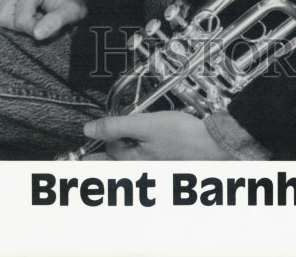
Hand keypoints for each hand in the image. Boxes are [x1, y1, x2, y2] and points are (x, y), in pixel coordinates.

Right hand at [0, 0, 86, 39]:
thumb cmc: (67, 5)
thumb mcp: (71, 13)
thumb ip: (56, 21)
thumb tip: (37, 34)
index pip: (21, 21)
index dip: (34, 30)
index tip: (47, 26)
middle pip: (2, 19)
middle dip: (20, 28)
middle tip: (37, 22)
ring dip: (13, 26)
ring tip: (30, 20)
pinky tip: (11, 20)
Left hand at [82, 112, 230, 159]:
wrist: (214, 143)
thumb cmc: (183, 136)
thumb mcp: (144, 125)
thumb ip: (115, 126)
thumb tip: (89, 129)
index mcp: (133, 162)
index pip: (106, 155)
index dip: (95, 145)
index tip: (81, 147)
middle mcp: (143, 168)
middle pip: (117, 161)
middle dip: (105, 154)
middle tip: (91, 153)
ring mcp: (156, 166)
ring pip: (132, 160)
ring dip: (123, 152)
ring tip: (116, 144)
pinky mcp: (167, 162)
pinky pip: (147, 158)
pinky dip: (141, 150)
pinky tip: (146, 140)